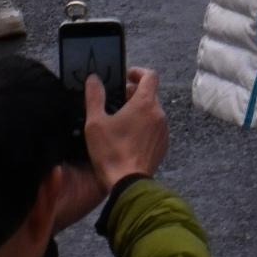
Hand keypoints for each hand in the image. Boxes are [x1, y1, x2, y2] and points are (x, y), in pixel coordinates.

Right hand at [78, 65, 169, 207]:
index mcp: (145, 103)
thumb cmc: (111, 153)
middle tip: (117, 101)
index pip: (150, 75)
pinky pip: (155, 128)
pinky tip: (129, 138)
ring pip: (152, 111)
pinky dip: (144, 126)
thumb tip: (93, 78)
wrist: (128, 184)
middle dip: (134, 93)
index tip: (126, 76)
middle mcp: (159, 113)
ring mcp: (163, 130)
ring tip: (121, 121)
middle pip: (150, 94)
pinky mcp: (163, 145)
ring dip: (139, 111)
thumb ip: (94, 97)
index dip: (138, 72)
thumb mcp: (95, 123)